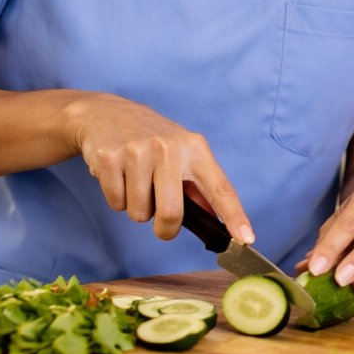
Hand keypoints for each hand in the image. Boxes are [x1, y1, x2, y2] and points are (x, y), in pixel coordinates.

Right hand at [70, 93, 253, 243]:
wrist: (107, 113)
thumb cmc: (151, 140)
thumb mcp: (183, 153)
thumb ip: (198, 187)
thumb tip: (216, 220)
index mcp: (195, 149)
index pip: (220, 188)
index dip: (234, 216)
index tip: (246, 239)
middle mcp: (170, 148)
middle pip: (172, 213)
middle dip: (165, 228)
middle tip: (160, 221)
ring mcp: (138, 151)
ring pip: (139, 213)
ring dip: (137, 207)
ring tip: (135, 180)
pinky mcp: (110, 157)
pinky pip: (116, 203)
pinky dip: (117, 198)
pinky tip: (119, 174)